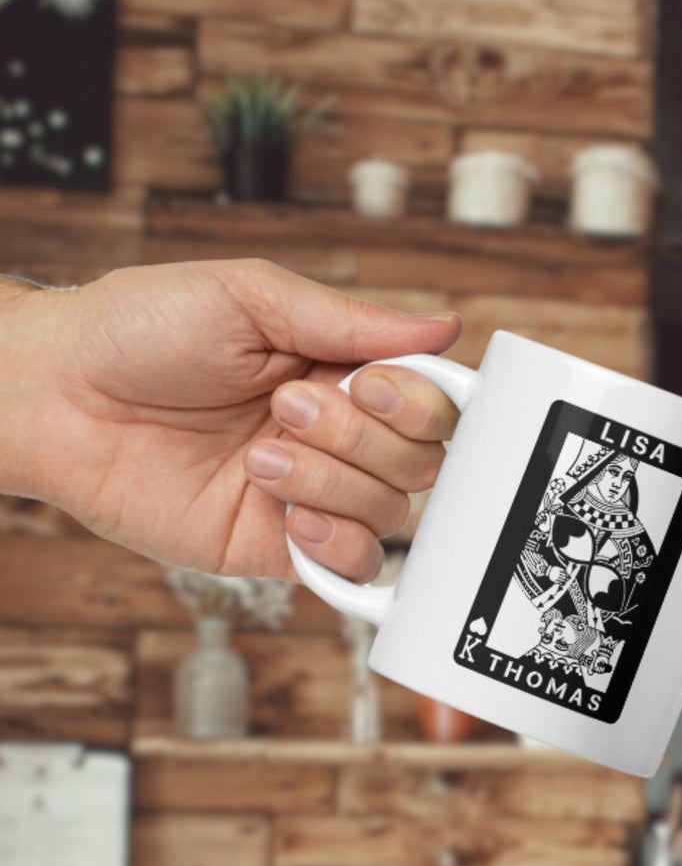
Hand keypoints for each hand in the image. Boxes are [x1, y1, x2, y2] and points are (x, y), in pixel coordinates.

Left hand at [3, 261, 461, 579]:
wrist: (53, 398)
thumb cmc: (137, 330)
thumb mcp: (250, 298)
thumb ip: (351, 320)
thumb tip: (444, 325)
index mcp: (341, 369)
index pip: (431, 400)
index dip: (416, 401)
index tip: (366, 383)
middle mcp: (338, 435)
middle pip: (423, 460)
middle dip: (360, 437)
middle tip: (284, 408)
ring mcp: (312, 494)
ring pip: (390, 511)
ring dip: (331, 482)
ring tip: (259, 457)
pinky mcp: (277, 547)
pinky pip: (354, 567)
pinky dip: (339, 544)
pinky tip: (291, 515)